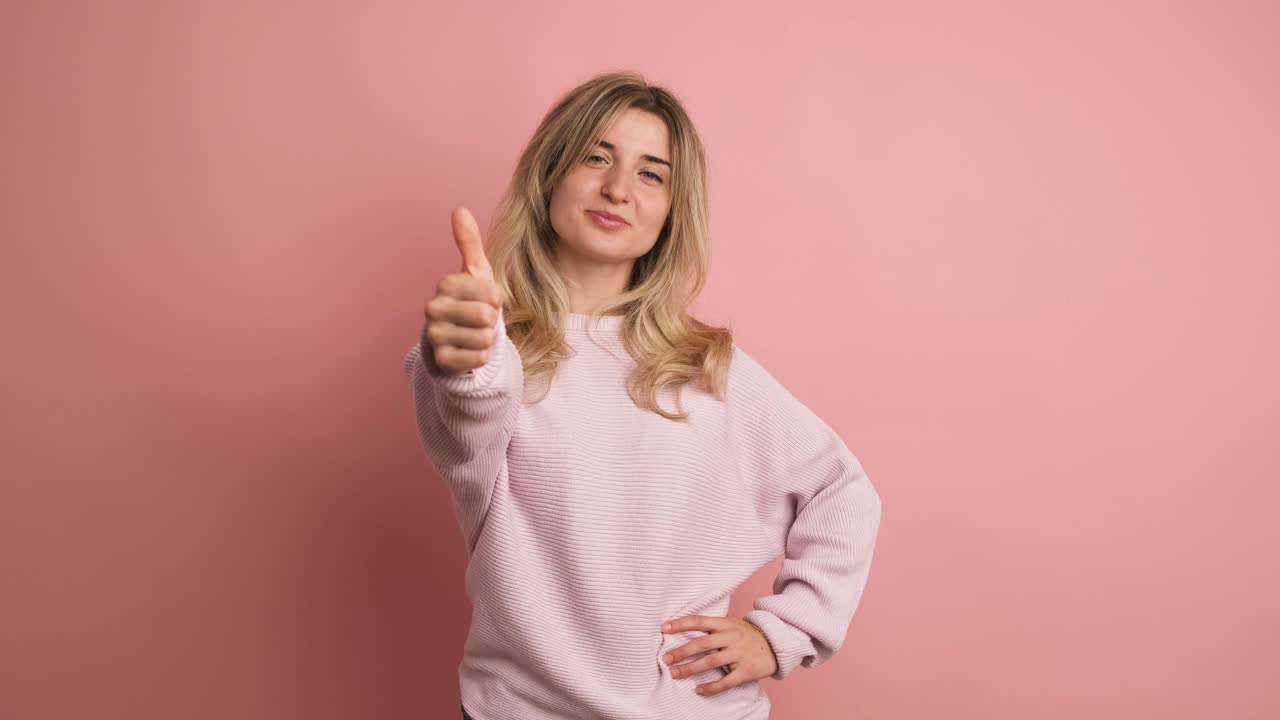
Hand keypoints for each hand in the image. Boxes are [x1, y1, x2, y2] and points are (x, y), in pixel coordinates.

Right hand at [423, 207, 505, 375]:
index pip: (491, 292)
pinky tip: (470, 350)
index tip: (486, 300)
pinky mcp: (440, 360)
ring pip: (483, 339)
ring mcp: (434, 335)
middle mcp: (433, 308)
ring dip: (487, 339)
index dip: (496, 299)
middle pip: (486, 317)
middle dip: (492, 321)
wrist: (458, 339)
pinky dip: (481, 357)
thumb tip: (459, 209)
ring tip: (474, 334)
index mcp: (446, 284)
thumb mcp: (476, 272)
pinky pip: (478, 359)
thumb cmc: (471, 302)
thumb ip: (469, 242)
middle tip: (480, 320)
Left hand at [659, 614, 777, 695]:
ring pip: (711, 661)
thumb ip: (713, 626)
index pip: (699, 621)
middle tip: (666, 659)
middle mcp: (731, 637)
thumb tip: (683, 627)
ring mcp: (739, 654)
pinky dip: (711, 687)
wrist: (777, 644)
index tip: (663, 628)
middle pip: (702, 643)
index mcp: (726, 623)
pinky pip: (726, 681)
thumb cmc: (748, 635)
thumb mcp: (732, 623)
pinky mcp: (747, 670)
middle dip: (681, 651)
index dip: (680, 624)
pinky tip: (699, 690)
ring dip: (691, 669)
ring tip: (675, 674)